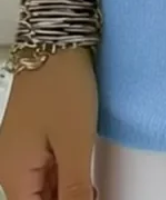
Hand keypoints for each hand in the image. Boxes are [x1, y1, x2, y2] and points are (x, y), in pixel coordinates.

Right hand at [0, 47, 97, 199]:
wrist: (56, 42)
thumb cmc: (63, 88)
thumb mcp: (75, 142)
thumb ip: (76, 187)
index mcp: (13, 174)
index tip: (87, 198)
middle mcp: (10, 167)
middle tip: (93, 192)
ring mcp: (20, 152)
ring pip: (42, 188)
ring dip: (67, 192)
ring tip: (93, 188)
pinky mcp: (33, 138)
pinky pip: (45, 170)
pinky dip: (65, 177)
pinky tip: (85, 178)